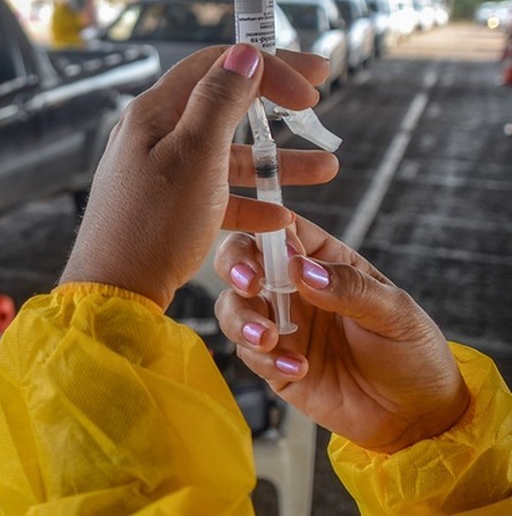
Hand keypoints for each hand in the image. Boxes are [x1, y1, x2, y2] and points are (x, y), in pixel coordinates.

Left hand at [61, 45, 337, 307]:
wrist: (115, 294)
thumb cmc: (153, 225)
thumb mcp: (195, 155)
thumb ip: (221, 102)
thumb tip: (243, 54)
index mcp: (154, 113)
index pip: (216, 66)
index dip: (268, 65)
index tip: (314, 81)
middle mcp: (153, 136)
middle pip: (224, 106)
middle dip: (276, 105)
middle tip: (319, 98)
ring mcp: (159, 174)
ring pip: (227, 156)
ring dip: (275, 160)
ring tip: (326, 169)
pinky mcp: (166, 210)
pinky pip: (216, 195)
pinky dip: (250, 201)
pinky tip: (281, 217)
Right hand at [214, 217, 470, 452]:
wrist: (415, 418)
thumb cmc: (413, 354)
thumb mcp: (395, 313)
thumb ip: (349, 287)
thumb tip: (301, 269)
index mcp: (325, 262)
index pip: (281, 230)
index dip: (264, 231)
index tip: (273, 252)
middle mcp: (294, 290)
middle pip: (242, 261)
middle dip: (235, 267)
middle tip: (249, 285)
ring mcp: (280, 326)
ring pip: (233, 307)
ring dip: (241, 319)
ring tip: (268, 339)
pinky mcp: (273, 365)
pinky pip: (248, 354)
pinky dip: (265, 360)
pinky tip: (299, 369)